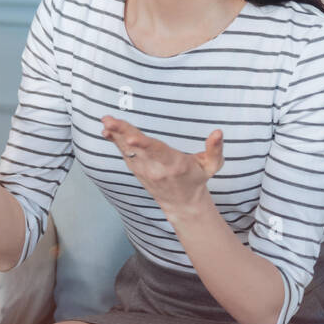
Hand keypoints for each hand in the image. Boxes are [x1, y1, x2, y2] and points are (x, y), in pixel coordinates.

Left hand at [100, 116, 223, 216]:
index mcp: (174, 164)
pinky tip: (106, 131)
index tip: (130, 138)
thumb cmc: (197, 179)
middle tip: (108, 121)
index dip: (143, 144)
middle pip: (137, 148)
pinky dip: (115, 141)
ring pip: (127, 150)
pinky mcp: (136, 170)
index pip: (157, 152)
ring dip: (115, 135)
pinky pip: (124, 154)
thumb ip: (215, 149)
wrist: (181, 203)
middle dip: (122, 133)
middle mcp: (156, 168)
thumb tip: (218, 132)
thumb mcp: (212, 166)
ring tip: (105, 121)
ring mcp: (144, 170)